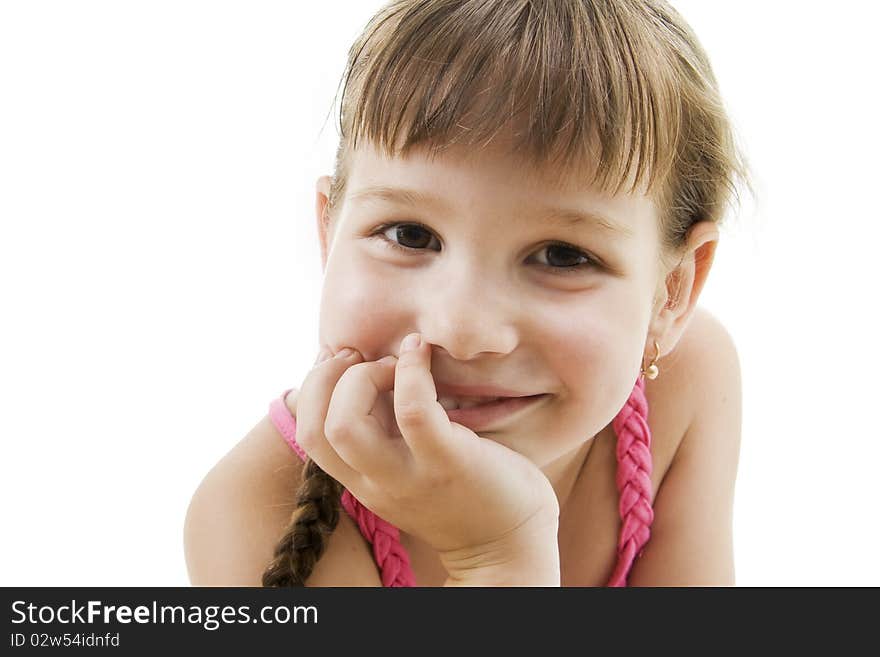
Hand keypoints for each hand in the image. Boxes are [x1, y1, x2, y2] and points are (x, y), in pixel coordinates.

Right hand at [294, 335, 559, 564]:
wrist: (509, 545)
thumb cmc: (466, 492)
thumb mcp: (409, 465)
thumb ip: (385, 430)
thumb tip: (367, 374)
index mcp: (363, 482)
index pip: (311, 436)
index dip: (314, 388)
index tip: (343, 362)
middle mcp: (377, 484)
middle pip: (319, 428)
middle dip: (328, 378)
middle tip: (361, 357)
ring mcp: (410, 476)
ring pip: (348, 424)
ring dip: (362, 377)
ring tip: (393, 360)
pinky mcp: (449, 463)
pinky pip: (414, 410)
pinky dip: (411, 372)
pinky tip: (421, 352)